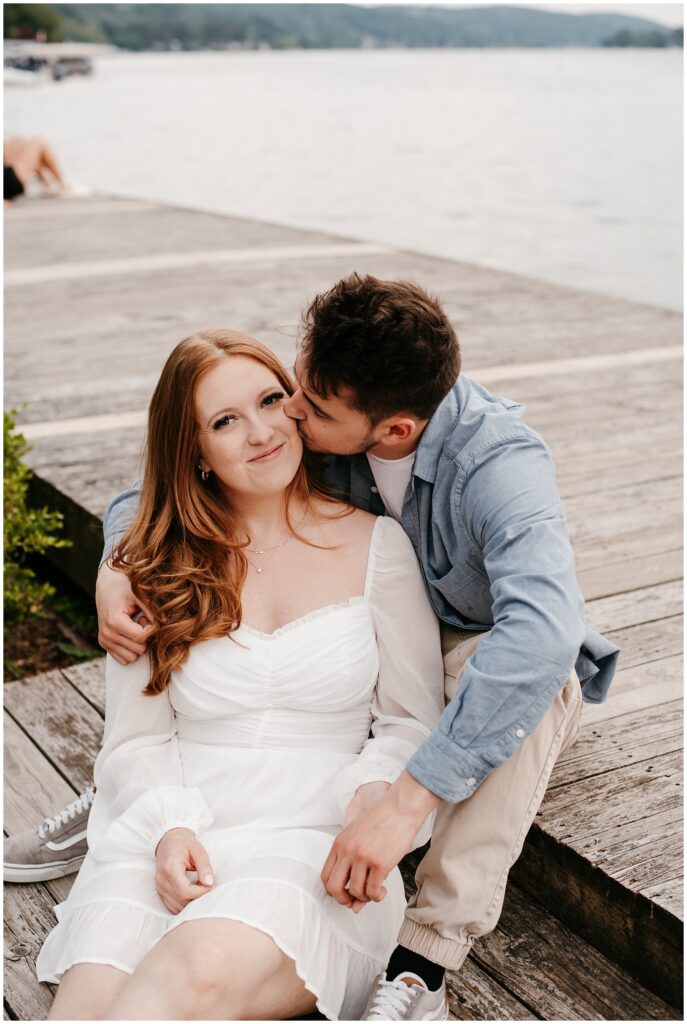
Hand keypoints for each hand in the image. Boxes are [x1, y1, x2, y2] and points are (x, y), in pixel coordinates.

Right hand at [96, 561, 153, 663]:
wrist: (106, 586)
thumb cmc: (124, 588)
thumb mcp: (139, 595)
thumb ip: (152, 610)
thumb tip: (166, 623)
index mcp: (114, 621)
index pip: (141, 637)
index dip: (151, 630)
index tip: (147, 618)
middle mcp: (107, 633)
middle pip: (138, 649)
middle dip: (145, 637)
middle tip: (141, 621)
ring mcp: (104, 640)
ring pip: (131, 657)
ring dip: (138, 644)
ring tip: (135, 627)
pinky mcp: (104, 644)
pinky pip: (124, 658)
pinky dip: (130, 648)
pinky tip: (129, 633)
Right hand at [155, 828, 213, 914]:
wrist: (168, 840)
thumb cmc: (184, 844)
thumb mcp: (198, 850)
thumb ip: (205, 867)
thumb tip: (210, 883)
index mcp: (170, 868)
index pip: (185, 891)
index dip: (200, 892)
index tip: (210, 884)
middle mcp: (162, 880)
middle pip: (181, 901)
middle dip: (197, 898)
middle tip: (206, 886)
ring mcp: (159, 887)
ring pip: (177, 907)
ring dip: (191, 903)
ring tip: (199, 888)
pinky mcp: (160, 892)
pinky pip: (172, 906)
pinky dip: (184, 904)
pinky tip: (191, 893)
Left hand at [321, 771, 440, 913]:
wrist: (400, 808)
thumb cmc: (382, 821)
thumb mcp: (360, 838)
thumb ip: (353, 864)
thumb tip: (354, 902)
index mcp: (339, 843)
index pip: (325, 876)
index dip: (333, 891)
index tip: (344, 893)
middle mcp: (347, 851)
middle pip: (334, 888)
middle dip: (344, 900)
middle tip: (355, 901)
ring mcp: (362, 857)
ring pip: (356, 892)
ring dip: (366, 897)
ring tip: (375, 890)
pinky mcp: (379, 863)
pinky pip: (373, 891)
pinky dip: (377, 896)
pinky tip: (383, 889)